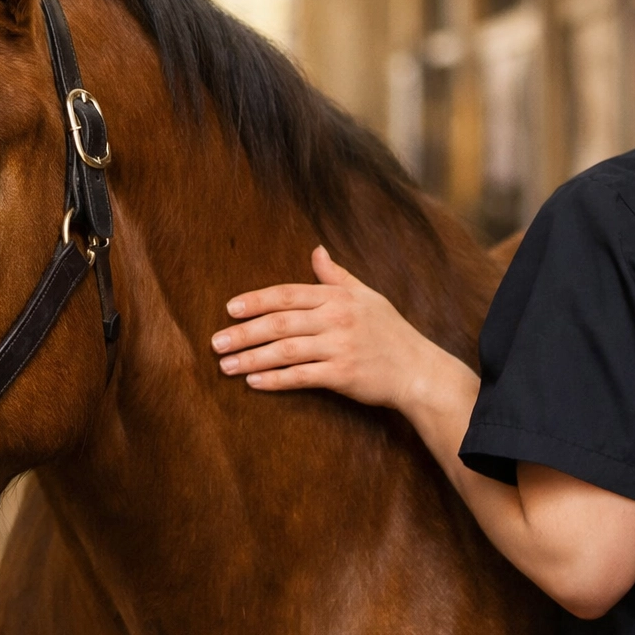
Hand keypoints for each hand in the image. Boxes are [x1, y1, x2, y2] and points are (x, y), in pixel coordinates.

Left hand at [211, 246, 433, 409]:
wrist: (419, 370)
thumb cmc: (390, 332)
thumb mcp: (366, 296)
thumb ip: (336, 276)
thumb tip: (316, 251)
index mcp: (337, 298)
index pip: (287, 295)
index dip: (256, 301)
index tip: (229, 309)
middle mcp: (335, 319)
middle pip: (279, 323)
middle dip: (243, 332)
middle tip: (215, 342)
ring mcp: (339, 348)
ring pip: (285, 351)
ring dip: (251, 359)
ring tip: (226, 365)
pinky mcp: (342, 375)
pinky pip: (301, 377)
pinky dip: (275, 380)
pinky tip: (254, 383)